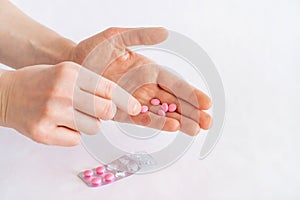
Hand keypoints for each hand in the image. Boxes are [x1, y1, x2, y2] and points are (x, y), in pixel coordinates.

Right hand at [0, 62, 140, 145]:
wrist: (7, 94)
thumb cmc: (42, 82)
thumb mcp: (67, 72)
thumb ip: (92, 84)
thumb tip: (120, 102)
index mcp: (70, 72)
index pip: (109, 89)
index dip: (125, 101)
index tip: (135, 108)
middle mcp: (62, 91)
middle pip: (106, 111)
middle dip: (106, 113)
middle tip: (97, 110)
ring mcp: (51, 113)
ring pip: (93, 128)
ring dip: (88, 123)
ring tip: (72, 114)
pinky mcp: (43, 133)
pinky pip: (76, 139)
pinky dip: (72, 134)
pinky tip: (59, 123)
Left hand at [70, 27, 211, 135]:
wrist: (71, 66)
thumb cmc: (93, 50)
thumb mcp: (117, 37)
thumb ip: (140, 36)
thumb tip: (164, 33)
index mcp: (148, 69)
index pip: (174, 83)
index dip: (190, 92)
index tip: (206, 102)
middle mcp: (145, 87)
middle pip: (173, 101)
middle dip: (191, 112)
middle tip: (207, 122)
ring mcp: (135, 101)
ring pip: (162, 113)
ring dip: (179, 121)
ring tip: (194, 129)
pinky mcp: (122, 112)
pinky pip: (142, 119)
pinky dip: (157, 122)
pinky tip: (171, 126)